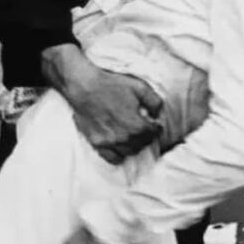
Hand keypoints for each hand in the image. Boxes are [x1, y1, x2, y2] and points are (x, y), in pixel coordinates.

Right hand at [45, 46, 162, 163]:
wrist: (84, 87)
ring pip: (129, 152)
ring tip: (132, 136)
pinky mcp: (97, 143)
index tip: (155, 124)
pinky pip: (112, 158)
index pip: (154, 134)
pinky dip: (119, 154)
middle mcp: (124, 138)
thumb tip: (158, 114)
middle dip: (146, 136)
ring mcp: (110, 142)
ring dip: (134, 145)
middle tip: (144, 129)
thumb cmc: (111, 85)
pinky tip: (120, 146)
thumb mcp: (139, 87)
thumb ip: (155, 102)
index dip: (156, 128)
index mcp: (137, 125)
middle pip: (142, 144)